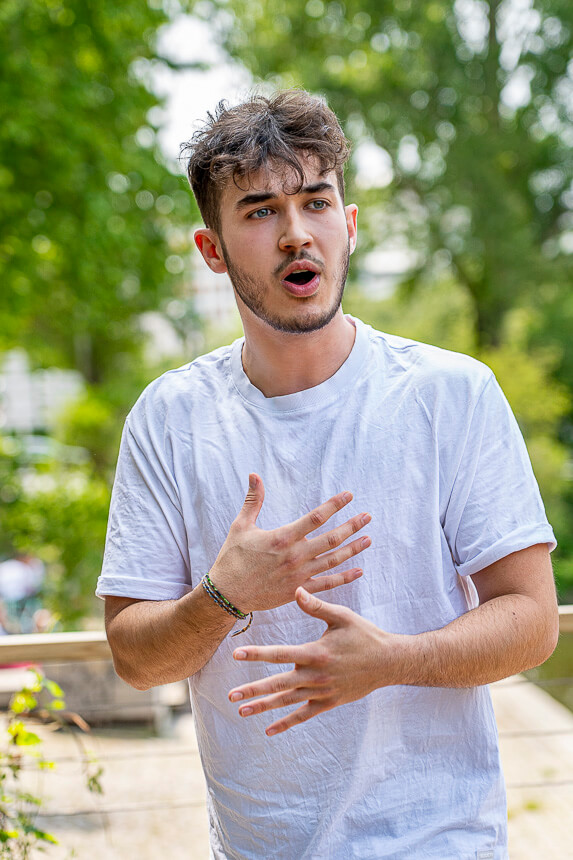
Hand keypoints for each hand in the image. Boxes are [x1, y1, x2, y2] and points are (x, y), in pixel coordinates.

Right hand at [208, 474, 370, 612]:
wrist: (227, 594)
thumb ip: (253, 500)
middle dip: (352, 526)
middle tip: (368, 517)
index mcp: (283, 537)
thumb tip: (254, 475)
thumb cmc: (232, 558)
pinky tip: (359, 570)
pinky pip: (328, 584)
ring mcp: (299, 575)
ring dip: (353, 549)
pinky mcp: (299, 591)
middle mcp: (295, 556)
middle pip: (331, 539)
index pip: (316, 517)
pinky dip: (345, 577)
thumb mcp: (241, 525)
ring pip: (333, 560)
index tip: (349, 496)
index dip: (334, 505)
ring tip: (368, 539)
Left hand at [228, 587, 393, 735]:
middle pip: (279, 684)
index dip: (257, 654)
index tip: (236, 654)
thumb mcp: (342, 617)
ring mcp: (322, 692)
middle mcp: (317, 676)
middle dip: (253, 690)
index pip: (281, 654)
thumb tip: (296, 589)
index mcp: (316, 653)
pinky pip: (304, 715)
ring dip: (264, 707)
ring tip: (242, 711)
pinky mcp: (329, 702)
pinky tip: (269, 729)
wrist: (389, 662)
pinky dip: (287, 723)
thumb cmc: (365, 635)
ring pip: (288, 702)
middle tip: (231, 696)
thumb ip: (317, 606)